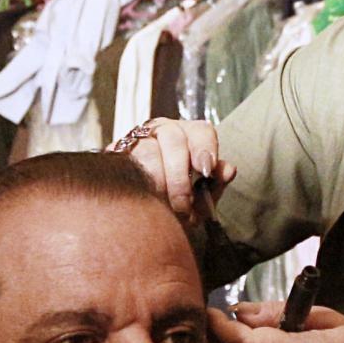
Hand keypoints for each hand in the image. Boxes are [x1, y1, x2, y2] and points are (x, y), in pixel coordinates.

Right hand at [114, 116, 235, 230]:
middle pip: (172, 138)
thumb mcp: (202, 194)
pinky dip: (136, 185)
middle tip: (182, 205)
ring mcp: (137, 140)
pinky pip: (124, 165)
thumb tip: (229, 170)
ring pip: (146, 151)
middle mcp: (163, 131)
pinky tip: (145, 202)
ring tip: (164, 209)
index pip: (201, 131)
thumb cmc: (181, 199)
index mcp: (189, 136)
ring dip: (157, 182)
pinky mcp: (114, 154)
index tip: (206, 170)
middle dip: (179, 175)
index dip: (205, 148)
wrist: (146, 211)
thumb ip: (216, 182)